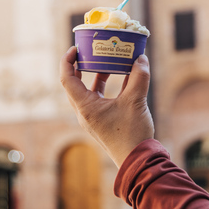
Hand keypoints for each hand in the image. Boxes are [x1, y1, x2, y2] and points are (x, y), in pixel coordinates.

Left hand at [60, 46, 153, 167]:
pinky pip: (100, 99)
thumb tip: (141, 58)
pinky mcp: (103, 121)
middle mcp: (85, 113)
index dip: (68, 61)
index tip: (75, 48)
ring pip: (89, 91)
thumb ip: (139, 77)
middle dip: (80, 66)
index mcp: (85, 107)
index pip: (67, 79)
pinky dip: (107, 86)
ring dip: (96, 75)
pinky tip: (122, 77)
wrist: (137, 160)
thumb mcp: (135, 101)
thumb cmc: (131, 133)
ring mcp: (93, 118)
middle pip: (74, 84)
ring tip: (107, 60)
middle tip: (89, 51)